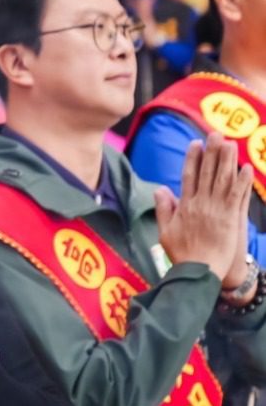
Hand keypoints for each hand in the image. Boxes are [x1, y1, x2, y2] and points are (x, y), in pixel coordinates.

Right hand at [155, 133, 253, 281]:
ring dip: (227, 161)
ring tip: (231, 144)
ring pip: (223, 180)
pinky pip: (237, 196)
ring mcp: (216, 210)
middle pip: (207, 173)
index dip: (193, 159)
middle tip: (216, 135)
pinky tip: (245, 168)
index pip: (188, 177)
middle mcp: (200, 204)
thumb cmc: (181, 254)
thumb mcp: (164, 232)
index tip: (196, 144)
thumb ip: (164, 209)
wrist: (198, 271)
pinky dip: (241, 182)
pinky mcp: (230, 218)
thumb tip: (159, 189)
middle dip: (212, 153)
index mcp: (185, 206)